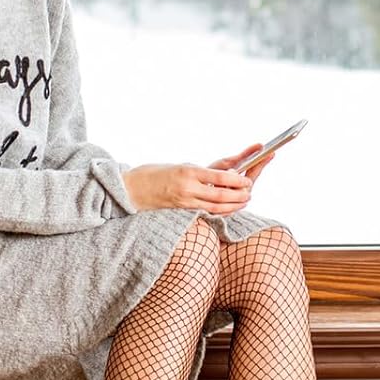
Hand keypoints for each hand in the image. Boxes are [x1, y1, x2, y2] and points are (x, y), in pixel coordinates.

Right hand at [122, 145, 273, 214]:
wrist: (129, 189)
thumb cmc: (151, 174)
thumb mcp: (177, 166)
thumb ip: (198, 172)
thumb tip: (220, 175)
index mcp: (187, 172)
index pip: (220, 177)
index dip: (237, 180)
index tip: (248, 180)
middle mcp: (187, 188)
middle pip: (221, 196)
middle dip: (239, 195)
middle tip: (251, 192)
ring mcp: (184, 202)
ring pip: (216, 207)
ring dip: (233, 206)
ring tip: (244, 201)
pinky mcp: (181, 211)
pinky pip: (205, 213)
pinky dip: (220, 211)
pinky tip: (228, 209)